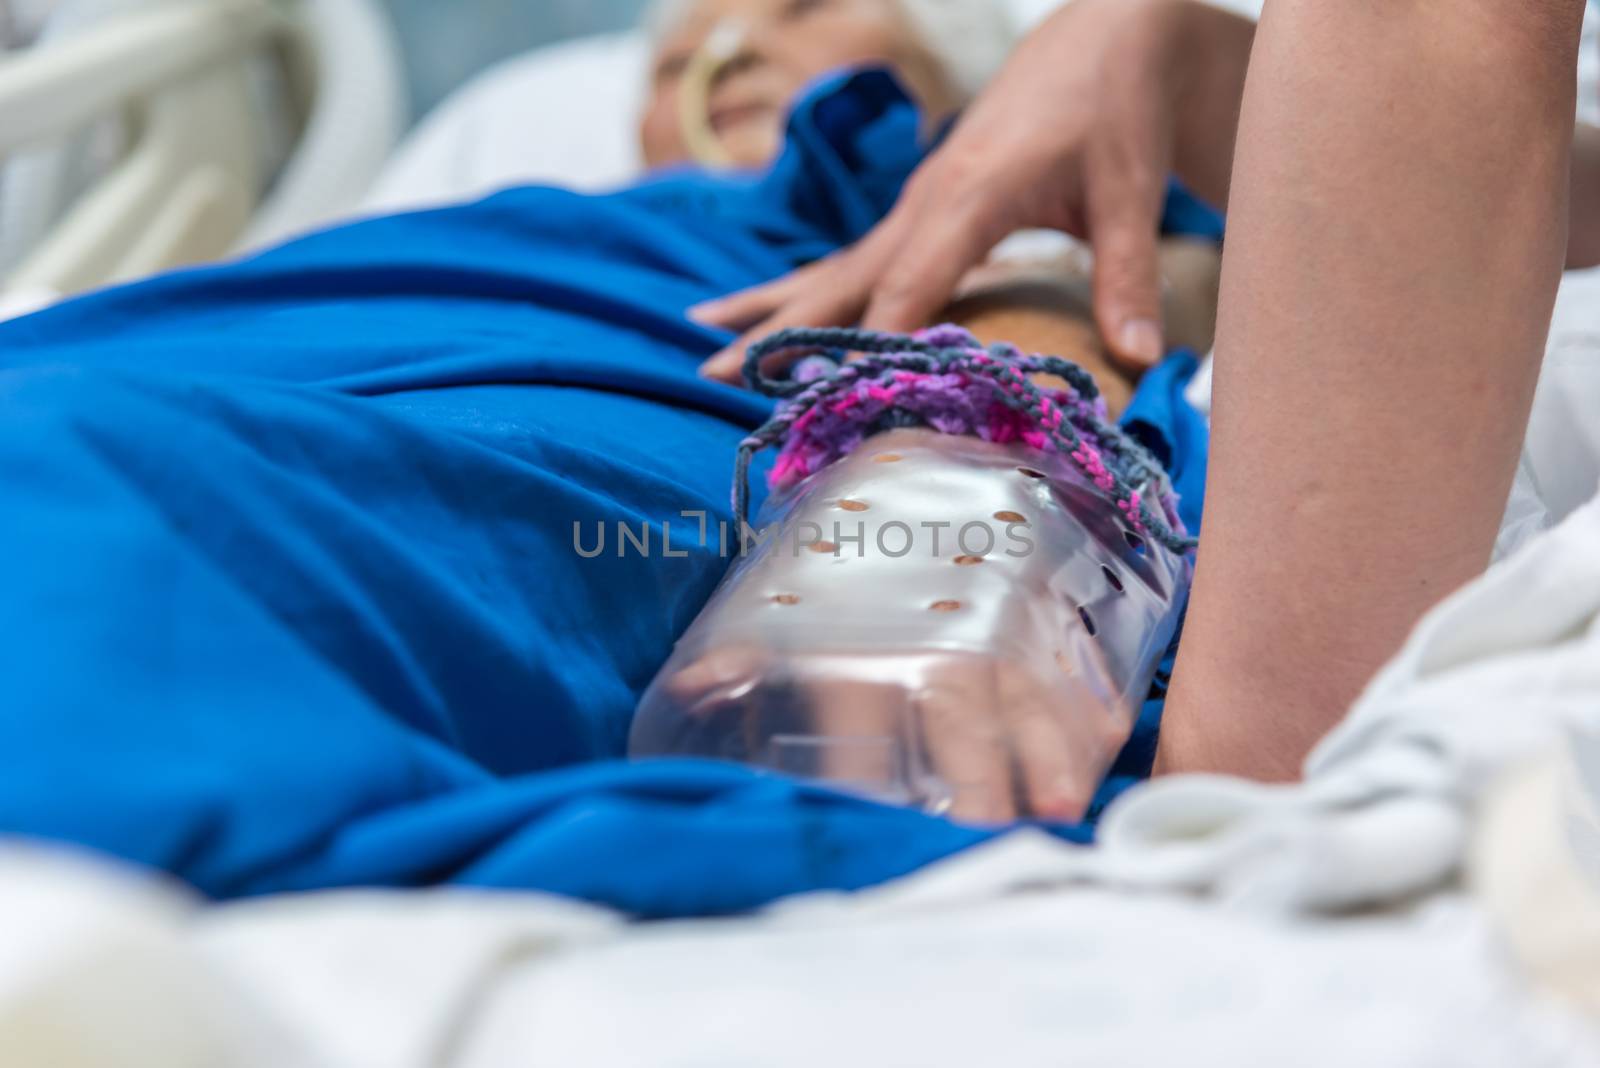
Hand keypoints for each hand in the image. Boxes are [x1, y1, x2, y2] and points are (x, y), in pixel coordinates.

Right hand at [695, 0, 1207, 382]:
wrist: (1101, 39)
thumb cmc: (1116, 112)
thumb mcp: (1131, 191)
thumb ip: (1129, 277)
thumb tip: (1143, 361)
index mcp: (972, 192)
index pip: (911, 282)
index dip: (874, 341)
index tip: (835, 397)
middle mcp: (926, 200)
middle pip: (842, 277)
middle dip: (780, 331)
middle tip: (714, 379)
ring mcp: (914, 206)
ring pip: (831, 269)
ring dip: (769, 313)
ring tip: (704, 354)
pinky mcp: (918, 212)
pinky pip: (850, 262)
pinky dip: (801, 295)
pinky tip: (756, 317)